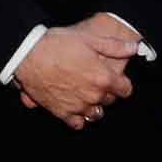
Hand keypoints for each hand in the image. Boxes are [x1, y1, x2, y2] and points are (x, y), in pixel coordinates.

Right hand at [11, 27, 136, 129]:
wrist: (28, 55)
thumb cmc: (58, 43)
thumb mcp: (88, 38)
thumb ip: (113, 46)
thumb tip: (133, 49)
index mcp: (103, 78)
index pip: (125, 90)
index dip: (122, 84)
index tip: (117, 79)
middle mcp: (94, 95)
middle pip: (110, 101)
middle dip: (107, 92)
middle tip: (96, 81)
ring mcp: (78, 106)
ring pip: (95, 114)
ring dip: (94, 106)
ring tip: (85, 95)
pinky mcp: (62, 112)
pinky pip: (77, 123)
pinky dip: (78, 117)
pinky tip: (73, 106)